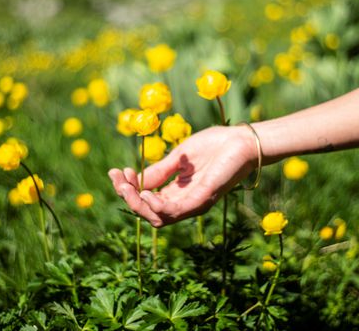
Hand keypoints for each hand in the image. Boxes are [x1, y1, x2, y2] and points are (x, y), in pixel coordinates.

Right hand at [108, 125, 256, 226]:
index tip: (116, 172)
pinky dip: (157, 206)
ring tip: (126, 186)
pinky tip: (146, 193)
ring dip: (138, 203)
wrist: (243, 140)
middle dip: (128, 198)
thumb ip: (160, 170)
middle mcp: (185, 203)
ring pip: (159, 218)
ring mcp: (194, 204)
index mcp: (178, 192)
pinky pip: (175, 212)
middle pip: (149, 213)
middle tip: (117, 179)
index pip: (146, 200)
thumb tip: (136, 181)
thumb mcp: (180, 157)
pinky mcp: (203, 199)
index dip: (128, 189)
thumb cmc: (216, 145)